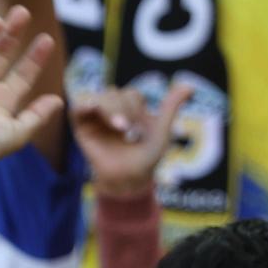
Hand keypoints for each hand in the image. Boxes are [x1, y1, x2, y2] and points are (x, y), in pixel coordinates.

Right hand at [71, 82, 190, 197]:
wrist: (126, 181)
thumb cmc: (145, 160)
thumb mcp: (162, 132)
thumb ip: (171, 108)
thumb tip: (189, 86)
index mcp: (130, 110)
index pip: (130, 94)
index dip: (136, 107)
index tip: (138, 129)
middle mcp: (112, 111)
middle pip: (114, 92)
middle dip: (123, 108)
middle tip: (128, 129)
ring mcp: (95, 118)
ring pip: (99, 98)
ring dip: (110, 109)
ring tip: (119, 128)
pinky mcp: (81, 127)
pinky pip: (78, 107)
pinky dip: (86, 105)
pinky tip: (93, 110)